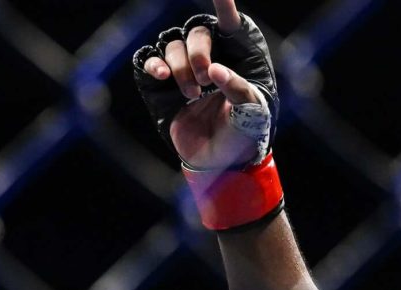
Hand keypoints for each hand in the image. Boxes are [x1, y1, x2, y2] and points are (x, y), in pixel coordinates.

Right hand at [131, 1, 278, 170]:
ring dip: (180, 67)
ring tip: (192, 94)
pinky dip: (153, 64)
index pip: (227, 22)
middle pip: (194, 33)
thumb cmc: (244, 131)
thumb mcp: (252, 111)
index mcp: (235, 55)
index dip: (221, 3)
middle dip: (198, 53)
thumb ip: (237, 88)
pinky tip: (162, 75)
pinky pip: (148, 61)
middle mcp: (207, 56)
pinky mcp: (159, 86)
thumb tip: (214, 70)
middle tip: (206, 79)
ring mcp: (182, 70)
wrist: (222, 162)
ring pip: (171, 46)